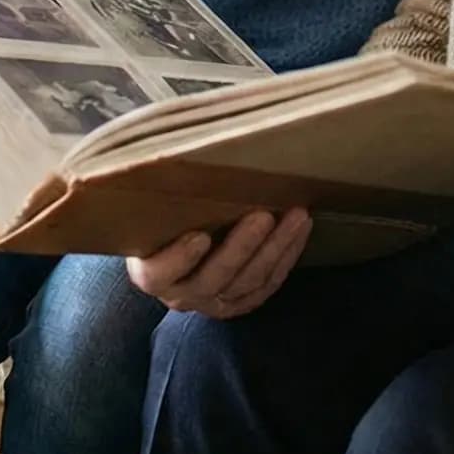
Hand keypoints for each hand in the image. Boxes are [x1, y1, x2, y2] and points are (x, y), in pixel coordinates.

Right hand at [126, 207, 310, 316]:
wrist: (173, 250)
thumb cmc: (162, 221)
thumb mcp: (153, 213)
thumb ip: (165, 195)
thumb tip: (180, 151)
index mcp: (152, 273)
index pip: (159, 273)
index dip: (179, 259)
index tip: (199, 235)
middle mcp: (182, 294)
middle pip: (213, 278)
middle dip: (242, 247)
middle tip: (263, 216)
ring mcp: (213, 302)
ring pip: (248, 282)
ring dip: (275, 248)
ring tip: (296, 216)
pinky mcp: (240, 302)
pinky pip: (268, 284)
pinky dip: (287, 256)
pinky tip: (301, 229)